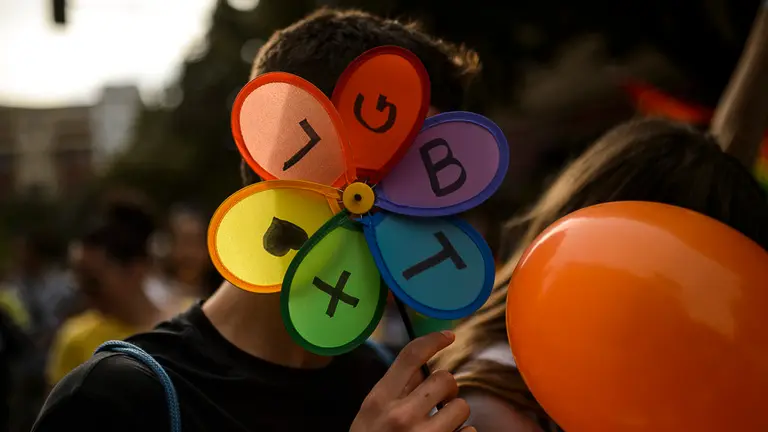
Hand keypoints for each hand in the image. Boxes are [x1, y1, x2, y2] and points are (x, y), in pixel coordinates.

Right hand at [350, 331, 474, 431]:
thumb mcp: (370, 413)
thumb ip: (393, 390)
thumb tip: (422, 366)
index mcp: (380, 400)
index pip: (411, 356)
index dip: (434, 340)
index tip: (448, 336)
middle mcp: (401, 416)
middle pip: (444, 378)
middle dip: (446, 388)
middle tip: (438, 400)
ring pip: (461, 406)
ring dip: (455, 414)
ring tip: (441, 424)